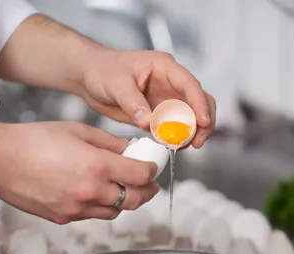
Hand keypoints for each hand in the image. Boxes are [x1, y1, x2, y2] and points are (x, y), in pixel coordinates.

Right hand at [0, 121, 158, 223]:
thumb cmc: (33, 140)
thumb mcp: (78, 131)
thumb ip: (109, 143)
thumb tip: (129, 150)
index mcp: (98, 166)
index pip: (141, 175)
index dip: (151, 170)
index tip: (152, 166)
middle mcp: (91, 192)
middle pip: (135, 199)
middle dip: (147, 191)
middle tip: (150, 184)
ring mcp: (77, 208)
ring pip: (115, 212)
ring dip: (125, 201)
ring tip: (125, 189)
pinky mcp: (64, 218)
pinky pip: (93, 216)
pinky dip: (101, 207)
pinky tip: (98, 194)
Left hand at [79, 50, 216, 148]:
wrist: (91, 78)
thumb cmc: (102, 70)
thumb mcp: (115, 84)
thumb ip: (133, 102)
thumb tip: (149, 122)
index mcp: (164, 67)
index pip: (189, 84)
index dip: (199, 103)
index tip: (203, 122)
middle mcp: (171, 82)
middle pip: (200, 100)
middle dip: (203, 122)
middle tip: (197, 142)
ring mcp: (167, 98)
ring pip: (191, 116)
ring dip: (193, 133)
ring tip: (183, 147)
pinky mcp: (161, 114)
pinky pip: (176, 127)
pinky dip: (178, 138)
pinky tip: (172, 146)